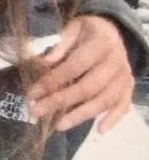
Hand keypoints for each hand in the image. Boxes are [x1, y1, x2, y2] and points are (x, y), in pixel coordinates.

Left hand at [28, 15, 133, 132]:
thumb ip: (59, 47)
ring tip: (58, 126)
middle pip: (87, 87)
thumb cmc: (87, 31)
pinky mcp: (129, 87)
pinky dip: (113, 118)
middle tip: (37, 111)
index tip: (31, 94)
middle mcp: (115, 62)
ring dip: (81, 115)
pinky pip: (123, 105)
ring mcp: (124, 76)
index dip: (51, 81)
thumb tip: (42, 65)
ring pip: (104, 100)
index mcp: (100, 44)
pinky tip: (99, 130)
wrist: (113, 30)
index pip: (73, 67)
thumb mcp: (72, 29)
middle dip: (60, 101)